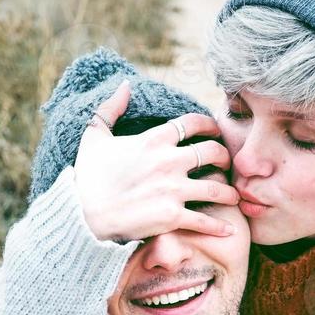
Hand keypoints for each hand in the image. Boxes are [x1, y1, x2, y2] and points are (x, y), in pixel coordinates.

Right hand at [74, 81, 238, 243]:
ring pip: (217, 186)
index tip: (214, 132)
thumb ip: (110, 108)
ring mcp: (173, 190)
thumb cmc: (88, 177)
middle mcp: (168, 161)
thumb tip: (125, 85)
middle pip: (213, 152)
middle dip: (224, 156)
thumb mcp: (94, 137)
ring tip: (233, 194)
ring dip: (229, 190)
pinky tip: (228, 228)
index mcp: (154, 139)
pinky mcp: (172, 217)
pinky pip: (205, 219)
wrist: (82, 216)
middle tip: (225, 163)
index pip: (193, 123)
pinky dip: (220, 225)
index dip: (209, 125)